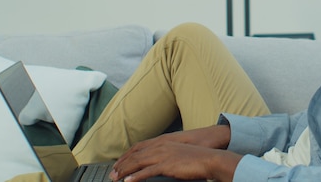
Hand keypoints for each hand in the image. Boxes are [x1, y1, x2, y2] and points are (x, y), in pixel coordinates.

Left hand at [109, 125, 238, 180]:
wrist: (208, 158)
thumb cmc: (196, 157)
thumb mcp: (177, 152)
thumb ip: (166, 154)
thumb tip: (158, 162)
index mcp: (162, 142)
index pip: (138, 147)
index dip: (126, 155)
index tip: (118, 163)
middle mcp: (160, 147)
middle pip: (135, 155)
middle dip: (122, 164)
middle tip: (112, 173)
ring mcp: (162, 155)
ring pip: (137, 163)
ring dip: (124, 171)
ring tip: (115, 178)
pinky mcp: (166, 165)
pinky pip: (146, 172)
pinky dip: (135, 177)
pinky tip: (128, 181)